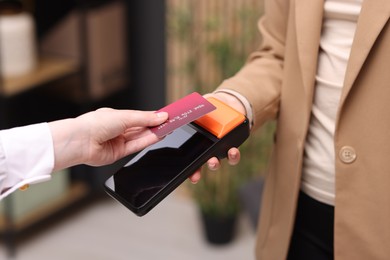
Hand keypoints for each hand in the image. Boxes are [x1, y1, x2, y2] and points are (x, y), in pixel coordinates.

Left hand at [49, 108, 167, 170]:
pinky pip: (137, 146)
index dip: (154, 116)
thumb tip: (161, 116)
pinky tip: (159, 136)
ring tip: (169, 128)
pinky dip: (148, 141)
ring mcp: (118, 141)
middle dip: (156, 125)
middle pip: (142, 127)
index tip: (167, 114)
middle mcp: (117, 129)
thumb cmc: (94, 124)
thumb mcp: (124, 117)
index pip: (140, 116)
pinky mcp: (119, 153)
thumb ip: (145, 118)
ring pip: (141, 137)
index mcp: (116, 117)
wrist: (80, 141)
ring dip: (155, 133)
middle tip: (172, 122)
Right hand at [189, 92, 245, 182]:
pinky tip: (232, 150)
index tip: (191, 176)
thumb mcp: (198, 107)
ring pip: (217, 162)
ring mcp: (219, 150)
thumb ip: (190, 110)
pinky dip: (233, 155)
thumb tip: (180, 112)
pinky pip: (233, 156)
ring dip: (215, 164)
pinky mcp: (232, 146)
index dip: (191, 171)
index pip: (191, 162)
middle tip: (200, 169)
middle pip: (201, 164)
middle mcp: (207, 151)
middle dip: (199, 169)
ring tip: (213, 160)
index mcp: (196, 144)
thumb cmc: (209, 109)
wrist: (227, 106)